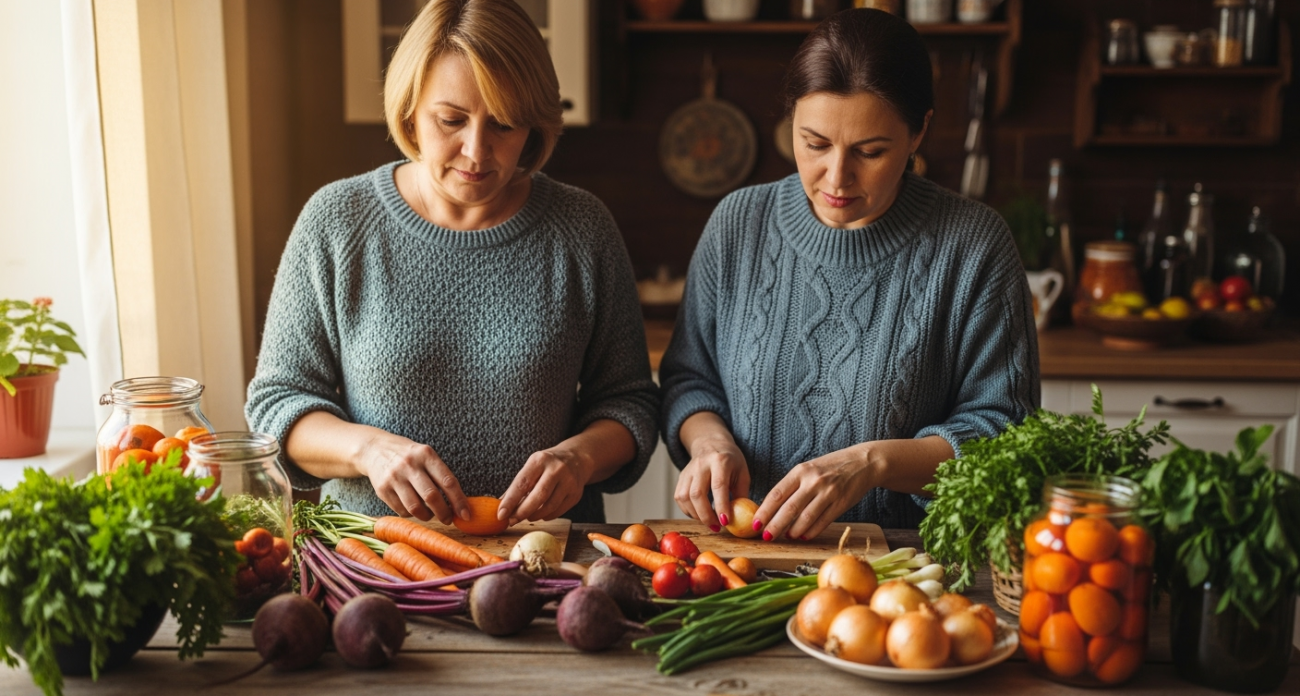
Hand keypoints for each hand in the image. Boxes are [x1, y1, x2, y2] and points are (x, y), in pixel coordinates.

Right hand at [355, 433, 469, 523]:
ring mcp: (394, 477)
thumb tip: (460, 503)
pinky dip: (411, 515)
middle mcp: (410, 465)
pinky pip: (401, 511)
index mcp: (426, 454)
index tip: (466, 515)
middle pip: (431, 496)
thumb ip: (441, 475)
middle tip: (448, 519)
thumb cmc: (409, 456)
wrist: (375, 449)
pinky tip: (414, 509)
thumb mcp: (426, 455)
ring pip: (415, 507)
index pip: (447, 481)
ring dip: (427, 516)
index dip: (459, 501)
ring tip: (430, 515)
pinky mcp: (382, 489)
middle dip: (444, 513)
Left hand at [497, 447, 591, 522]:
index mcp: (540, 460)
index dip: (510, 501)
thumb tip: (501, 505)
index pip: (522, 483)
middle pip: (538, 496)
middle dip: (522, 512)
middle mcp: (556, 469)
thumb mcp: (532, 466)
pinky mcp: (576, 494)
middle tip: (512, 521)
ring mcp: (569, 481)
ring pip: (549, 506)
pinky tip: (541, 514)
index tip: (501, 514)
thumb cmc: (547, 465)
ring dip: (534, 516)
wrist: (576, 458)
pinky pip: (558, 511)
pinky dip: (546, 516)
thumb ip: (518, 485)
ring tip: (527, 516)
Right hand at [674, 433, 749, 530]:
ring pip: (684, 497)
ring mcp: (688, 470)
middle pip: (697, 494)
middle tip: (717, 527)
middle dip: (706, 515)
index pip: (718, 486)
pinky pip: (679, 498)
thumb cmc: (731, 461)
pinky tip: (699, 513)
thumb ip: (741, 495)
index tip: (725, 522)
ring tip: (709, 521)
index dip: (721, 506)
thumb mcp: (743, 473)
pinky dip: (688, 510)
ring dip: (696, 515)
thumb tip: (742, 519)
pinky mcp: (681, 477)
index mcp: (720, 461)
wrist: (710, 443)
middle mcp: (701, 464)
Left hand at [753, 445, 872, 541]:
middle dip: (775, 525)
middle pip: (789, 508)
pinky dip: (811, 531)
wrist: (863, 462)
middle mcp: (813, 481)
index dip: (764, 511)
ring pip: (806, 517)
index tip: (756, 523)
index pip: (777, 494)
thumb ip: (793, 485)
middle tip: (766, 536)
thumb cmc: (831, 467)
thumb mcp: (809, 469)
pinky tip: (803, 535)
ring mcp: (828, 492)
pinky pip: (823, 521)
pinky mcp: (841, 503)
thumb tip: (772, 508)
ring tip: (786, 537)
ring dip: (793, 530)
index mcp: (800, 471)